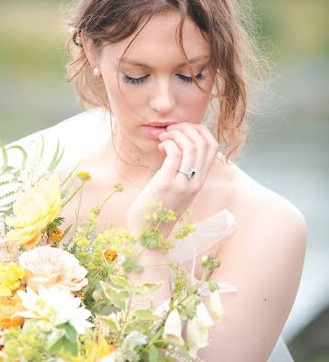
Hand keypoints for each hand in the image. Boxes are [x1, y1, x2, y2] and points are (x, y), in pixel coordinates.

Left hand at [126, 122, 218, 237]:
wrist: (148, 233)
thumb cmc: (157, 209)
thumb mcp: (177, 189)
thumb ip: (182, 171)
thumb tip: (177, 146)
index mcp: (200, 181)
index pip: (213, 146)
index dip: (200, 130)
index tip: (184, 129)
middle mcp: (196, 182)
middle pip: (204, 142)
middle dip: (187, 128)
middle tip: (171, 130)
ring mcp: (183, 183)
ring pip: (191, 146)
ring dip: (176, 134)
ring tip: (164, 137)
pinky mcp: (167, 184)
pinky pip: (174, 154)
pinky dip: (168, 143)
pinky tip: (160, 146)